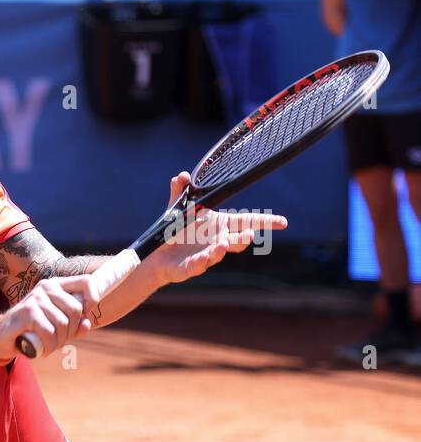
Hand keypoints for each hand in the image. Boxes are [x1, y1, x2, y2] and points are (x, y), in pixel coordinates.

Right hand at [0, 276, 96, 358]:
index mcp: (56, 285)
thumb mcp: (58, 328)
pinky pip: (48, 331)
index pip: (86, 282)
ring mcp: (35, 298)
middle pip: (76, 309)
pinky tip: (44, 351)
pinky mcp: (26, 311)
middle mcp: (46, 287)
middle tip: (60, 341)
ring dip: (59, 342)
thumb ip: (76, 326)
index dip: (92, 300)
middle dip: (72, 331)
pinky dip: (50, 346)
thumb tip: (87, 325)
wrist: (2, 337)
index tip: (84, 317)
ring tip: (50, 347)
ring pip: (62, 323)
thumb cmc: (34, 331)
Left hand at [147, 172, 288, 285]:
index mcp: (221, 224)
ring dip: (224, 248)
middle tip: (250, 234)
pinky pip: (200, 264)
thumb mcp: (177, 208)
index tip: (283, 222)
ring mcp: (207, 254)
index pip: (248, 221)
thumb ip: (180, 191)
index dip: (265, 222)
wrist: (157, 254)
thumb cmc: (175, 230)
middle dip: (246, 237)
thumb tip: (182, 175)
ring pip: (221, 252)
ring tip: (223, 244)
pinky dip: (203, 260)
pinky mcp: (192, 266)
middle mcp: (218, 239)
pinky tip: (205, 256)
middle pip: (239, 239)